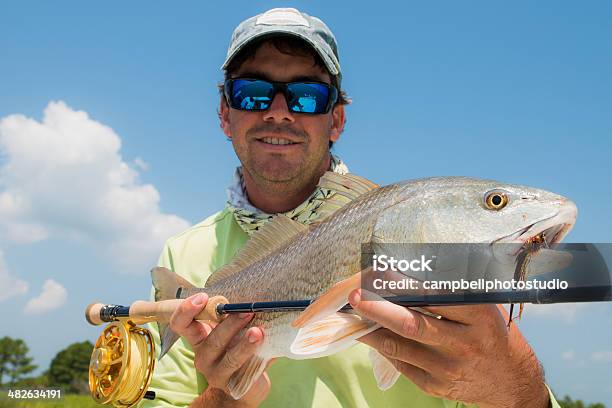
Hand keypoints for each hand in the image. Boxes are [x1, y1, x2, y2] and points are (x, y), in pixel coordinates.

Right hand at [170, 293, 270, 406]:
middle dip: (230, 324)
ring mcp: (217, 374)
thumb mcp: (234, 330)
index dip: (186, 310)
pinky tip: (268, 350)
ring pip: (230, 359)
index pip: (181, 324)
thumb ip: (237, 314)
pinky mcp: (234, 386)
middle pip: (212, 341)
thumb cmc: (238, 348)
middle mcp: (203, 357)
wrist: (245, 383)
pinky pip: (246, 372)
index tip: (203, 297)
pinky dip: (258, 359)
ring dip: (245, 345)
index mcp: (199, 338)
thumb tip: (259, 293)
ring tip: (257, 332)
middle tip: (247, 312)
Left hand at [349, 289, 549, 407]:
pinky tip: (371, 333)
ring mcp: (448, 369)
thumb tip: (410, 267)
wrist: (511, 382)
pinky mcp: (435, 387)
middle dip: (378, 309)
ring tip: (354, 313)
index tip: (380, 272)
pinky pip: (400, 364)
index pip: (434, 297)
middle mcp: (463, 344)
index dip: (403, 284)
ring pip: (398, 346)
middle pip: (411, 324)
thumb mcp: (484, 306)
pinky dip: (382, 347)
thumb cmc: (492, 334)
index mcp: (478, 317)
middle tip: (355, 296)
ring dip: (371, 328)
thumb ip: (452, 290)